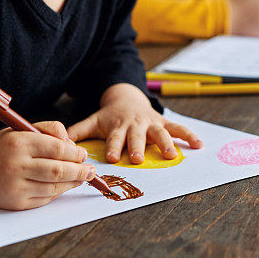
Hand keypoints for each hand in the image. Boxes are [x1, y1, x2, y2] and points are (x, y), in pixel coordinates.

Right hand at [0, 121, 94, 209]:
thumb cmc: (1, 147)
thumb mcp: (21, 129)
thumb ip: (49, 129)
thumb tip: (72, 143)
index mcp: (19, 143)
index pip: (56, 148)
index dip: (75, 153)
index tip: (83, 154)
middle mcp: (16, 165)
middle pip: (58, 170)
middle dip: (79, 171)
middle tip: (90, 170)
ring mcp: (15, 186)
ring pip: (54, 187)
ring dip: (73, 183)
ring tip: (82, 178)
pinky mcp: (15, 203)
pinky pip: (44, 198)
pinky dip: (58, 192)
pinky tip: (64, 186)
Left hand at [66, 83, 202, 164]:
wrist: (127, 98)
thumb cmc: (109, 116)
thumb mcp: (93, 121)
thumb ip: (78, 132)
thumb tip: (59, 142)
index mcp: (117, 126)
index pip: (114, 138)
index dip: (113, 147)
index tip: (111, 157)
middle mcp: (135, 125)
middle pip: (136, 137)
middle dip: (137, 147)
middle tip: (138, 159)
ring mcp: (151, 124)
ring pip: (160, 134)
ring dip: (166, 144)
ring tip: (172, 156)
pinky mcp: (164, 123)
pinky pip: (179, 129)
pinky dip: (189, 136)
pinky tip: (199, 145)